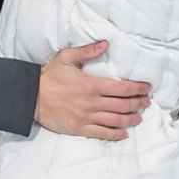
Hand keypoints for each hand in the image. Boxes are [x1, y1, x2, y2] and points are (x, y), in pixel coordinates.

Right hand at [34, 42, 148, 140]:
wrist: (31, 96)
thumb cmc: (50, 76)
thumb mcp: (67, 57)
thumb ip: (88, 51)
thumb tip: (106, 44)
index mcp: (91, 84)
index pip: (123, 88)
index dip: (138, 88)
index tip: (147, 88)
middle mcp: (92, 102)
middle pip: (123, 105)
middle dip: (139, 104)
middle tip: (147, 102)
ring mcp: (86, 117)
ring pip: (115, 121)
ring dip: (131, 119)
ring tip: (139, 117)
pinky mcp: (79, 128)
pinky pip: (102, 134)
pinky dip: (115, 134)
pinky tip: (124, 133)